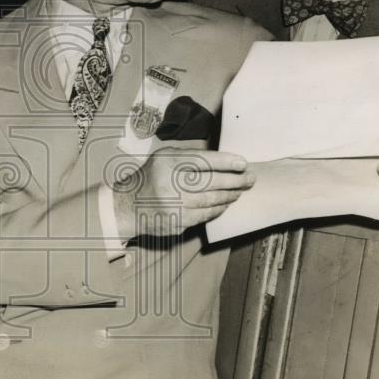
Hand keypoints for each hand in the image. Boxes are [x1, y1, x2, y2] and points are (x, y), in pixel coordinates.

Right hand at [112, 147, 254, 239]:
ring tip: (240, 191)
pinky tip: (225, 204)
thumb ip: (190, 156)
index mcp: (167, 163)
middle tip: (250, 179)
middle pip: (210, 182)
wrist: (128, 205)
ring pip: (211, 201)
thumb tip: (224, 160)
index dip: (225, 162)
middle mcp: (169, 184)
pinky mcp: (176, 222)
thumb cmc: (152, 176)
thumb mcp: (164, 158)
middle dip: (235, 181)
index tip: (243, 162)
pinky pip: (205, 216)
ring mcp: (173, 206)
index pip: (201, 161)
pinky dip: (218, 209)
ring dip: (229, 196)